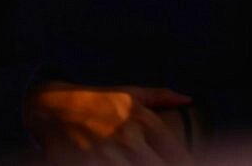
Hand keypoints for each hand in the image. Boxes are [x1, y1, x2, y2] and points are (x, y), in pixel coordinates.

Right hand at [24, 81, 194, 164]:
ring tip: (138, 163)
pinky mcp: (83, 163)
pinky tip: (118, 164)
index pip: (176, 154)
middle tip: (184, 165)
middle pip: (158, 165)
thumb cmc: (97, 100)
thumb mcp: (130, 93)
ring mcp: (105, 154)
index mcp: (143, 120)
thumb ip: (162, 96)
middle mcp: (127, 138)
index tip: (201, 165)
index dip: (188, 164)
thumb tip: (190, 98)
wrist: (50, 106)